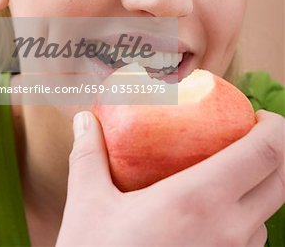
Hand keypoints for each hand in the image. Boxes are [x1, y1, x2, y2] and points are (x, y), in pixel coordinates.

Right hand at [56, 110, 284, 246]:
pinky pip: (252, 239)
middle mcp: (227, 230)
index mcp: (198, 201)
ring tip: (234, 168)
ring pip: (268, 214)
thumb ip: (88, 156)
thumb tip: (85, 120)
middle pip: (279, 181)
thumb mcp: (88, 204)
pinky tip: (218, 209)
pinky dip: (248, 215)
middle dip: (275, 151)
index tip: (260, 116)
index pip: (263, 155)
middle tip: (251, 134)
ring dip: (261, 185)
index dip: (274, 128)